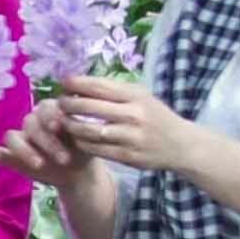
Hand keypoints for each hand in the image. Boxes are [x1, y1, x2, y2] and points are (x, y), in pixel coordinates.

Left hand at [36, 74, 196, 181]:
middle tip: (59, 103)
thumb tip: (80, 82)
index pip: (98, 86)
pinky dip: (81, 142)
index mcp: (135, 96)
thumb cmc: (155, 115)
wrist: (180, 144)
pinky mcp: (127, 156)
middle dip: (67, 104)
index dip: (76, 83)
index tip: (64, 82)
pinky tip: (76, 138)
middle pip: (88, 107)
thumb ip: (114, 90)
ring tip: (63, 121)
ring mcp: (130, 137)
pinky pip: (95, 149)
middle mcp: (133, 115)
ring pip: (88, 131)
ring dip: (70, 125)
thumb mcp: (140, 95)